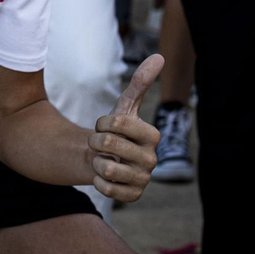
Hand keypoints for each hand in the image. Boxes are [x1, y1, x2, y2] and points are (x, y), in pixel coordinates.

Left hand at [88, 55, 163, 202]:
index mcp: (153, 136)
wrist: (105, 157)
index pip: (116, 123)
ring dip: (96, 161)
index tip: (105, 125)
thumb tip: (159, 57)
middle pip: (107, 143)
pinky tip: (105, 176)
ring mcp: (143, 179)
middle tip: (101, 143)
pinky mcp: (132, 196)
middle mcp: (152, 160)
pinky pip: (105, 188)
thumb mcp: (125, 105)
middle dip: (95, 141)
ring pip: (105, 167)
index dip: (102, 122)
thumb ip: (140, 82)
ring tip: (104, 160)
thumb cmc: (117, 129)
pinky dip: (97, 180)